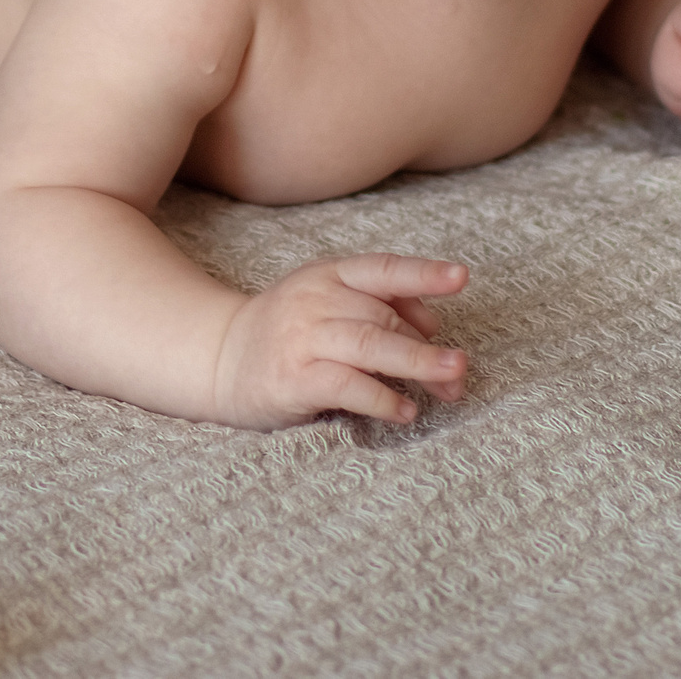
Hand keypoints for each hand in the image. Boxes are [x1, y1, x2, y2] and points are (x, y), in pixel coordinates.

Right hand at [211, 255, 469, 428]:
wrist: (219, 359)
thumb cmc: (290, 333)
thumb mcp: (328, 303)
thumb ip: (380, 307)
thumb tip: (435, 329)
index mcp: (329, 275)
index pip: (383, 270)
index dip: (424, 273)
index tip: (461, 277)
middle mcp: (315, 300)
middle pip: (384, 317)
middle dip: (428, 346)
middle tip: (460, 368)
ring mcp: (302, 339)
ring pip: (370, 346)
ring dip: (417, 364)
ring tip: (451, 382)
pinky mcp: (292, 379)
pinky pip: (347, 386)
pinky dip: (382, 399)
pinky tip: (404, 411)